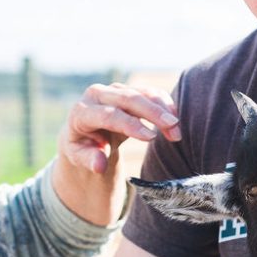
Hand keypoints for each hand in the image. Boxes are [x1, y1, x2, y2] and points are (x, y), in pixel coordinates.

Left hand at [59, 82, 180, 176]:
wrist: (85, 130)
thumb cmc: (83, 146)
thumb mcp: (80, 156)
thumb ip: (89, 160)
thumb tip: (99, 167)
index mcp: (82, 112)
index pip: (109, 115)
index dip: (131, 125)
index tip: (151, 138)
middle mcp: (97, 95)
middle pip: (128, 98)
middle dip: (152, 112)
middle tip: (173, 126)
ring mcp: (114, 89)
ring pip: (142, 93)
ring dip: (162, 109)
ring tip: (176, 130)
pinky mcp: (128, 89)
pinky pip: (149, 92)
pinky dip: (164, 103)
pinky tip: (175, 118)